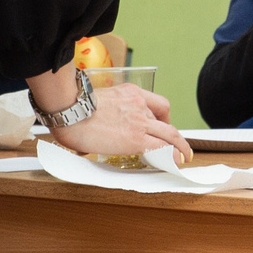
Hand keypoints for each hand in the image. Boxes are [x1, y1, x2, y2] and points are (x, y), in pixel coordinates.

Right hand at [51, 84, 192, 162]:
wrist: (69, 112)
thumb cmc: (72, 108)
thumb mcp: (97, 101)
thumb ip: (105, 112)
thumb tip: (95, 131)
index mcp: (129, 92)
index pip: (156, 103)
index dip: (163, 117)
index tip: (162, 125)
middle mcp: (138, 103)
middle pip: (166, 120)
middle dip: (174, 135)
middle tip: (177, 145)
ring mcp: (139, 120)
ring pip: (169, 133)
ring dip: (179, 146)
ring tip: (183, 156)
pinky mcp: (136, 138)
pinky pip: (162, 147)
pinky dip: (172, 154)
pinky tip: (175, 161)